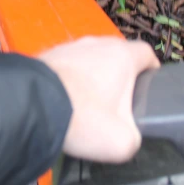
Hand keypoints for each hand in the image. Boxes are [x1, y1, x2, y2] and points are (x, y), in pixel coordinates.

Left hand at [37, 36, 159, 163]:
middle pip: (117, 55)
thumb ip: (134, 137)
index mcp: (122, 55)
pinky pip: (67, 66)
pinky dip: (69, 80)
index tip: (150, 84)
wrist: (31, 105)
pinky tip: (65, 100)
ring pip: (90, 59)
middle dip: (120, 75)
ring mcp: (70, 46)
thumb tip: (127, 135)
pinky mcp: (47, 55)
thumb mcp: (123, 141)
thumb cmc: (82, 116)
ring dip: (92, 77)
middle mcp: (97, 43)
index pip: (147, 53)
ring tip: (88, 104)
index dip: (152, 69)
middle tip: (118, 102)